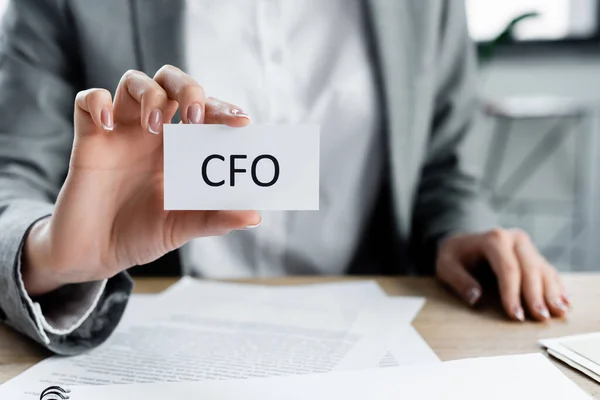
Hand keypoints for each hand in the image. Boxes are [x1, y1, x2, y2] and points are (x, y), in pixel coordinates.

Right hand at [22, 66, 258, 295]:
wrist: (96, 254)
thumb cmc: (141, 235)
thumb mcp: (182, 227)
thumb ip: (215, 218)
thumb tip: (254, 216)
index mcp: (179, 149)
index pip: (204, 111)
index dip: (223, 109)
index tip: (241, 122)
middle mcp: (151, 134)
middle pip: (171, 83)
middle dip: (188, 88)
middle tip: (195, 117)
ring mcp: (120, 134)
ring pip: (133, 82)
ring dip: (149, 94)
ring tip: (152, 126)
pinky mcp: (88, 139)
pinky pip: (87, 101)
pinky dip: (97, 102)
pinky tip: (107, 125)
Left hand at [435, 228, 568, 321]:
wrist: (463, 241)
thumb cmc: (454, 255)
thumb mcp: (445, 265)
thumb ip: (458, 280)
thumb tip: (475, 298)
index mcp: (494, 239)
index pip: (508, 268)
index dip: (513, 293)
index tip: (516, 315)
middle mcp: (514, 239)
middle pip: (530, 269)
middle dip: (536, 295)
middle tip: (540, 318)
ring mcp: (527, 246)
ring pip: (543, 270)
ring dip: (552, 293)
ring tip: (558, 313)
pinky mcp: (534, 255)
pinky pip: (549, 271)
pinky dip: (557, 287)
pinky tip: (563, 303)